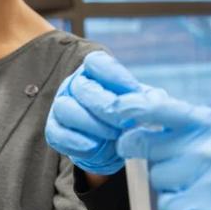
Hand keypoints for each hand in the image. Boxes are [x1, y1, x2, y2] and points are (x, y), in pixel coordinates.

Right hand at [45, 51, 142, 174]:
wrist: (111, 144)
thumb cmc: (127, 116)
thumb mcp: (141, 104)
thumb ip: (149, 100)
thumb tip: (156, 101)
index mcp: (95, 71)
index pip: (96, 62)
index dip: (114, 75)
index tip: (134, 92)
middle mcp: (75, 85)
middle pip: (82, 88)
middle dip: (105, 106)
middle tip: (126, 122)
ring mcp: (62, 106)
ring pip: (65, 109)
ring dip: (91, 124)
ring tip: (113, 136)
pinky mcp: (54, 129)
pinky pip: (56, 133)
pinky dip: (74, 141)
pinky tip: (93, 147)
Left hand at [116, 93, 210, 209]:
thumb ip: (185, 125)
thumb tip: (140, 109)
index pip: (161, 108)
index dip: (133, 108)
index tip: (117, 109)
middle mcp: (208, 146)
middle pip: (147, 145)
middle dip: (149, 156)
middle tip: (172, 164)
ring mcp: (205, 178)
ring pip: (155, 177)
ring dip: (167, 185)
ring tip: (196, 188)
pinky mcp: (200, 209)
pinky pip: (165, 203)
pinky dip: (176, 207)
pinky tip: (199, 205)